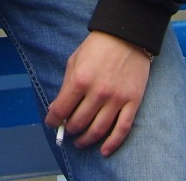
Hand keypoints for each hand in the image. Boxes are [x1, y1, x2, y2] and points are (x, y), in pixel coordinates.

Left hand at [45, 31, 151, 156]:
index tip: (52, 123)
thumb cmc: (97, 46)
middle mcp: (97, 92)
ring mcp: (116, 99)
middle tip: (68, 130)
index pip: (61, 110)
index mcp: (80, 80)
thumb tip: (58, 108)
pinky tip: (103, 151)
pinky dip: (112, 144)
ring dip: (86, 139)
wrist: (127, 35)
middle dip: (69, 129)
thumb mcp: (75, 60)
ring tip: (80, 141)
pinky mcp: (133, 102)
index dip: (53, 120)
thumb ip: (67, 85)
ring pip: (98, 130)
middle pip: (79, 122)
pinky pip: (122, 129)